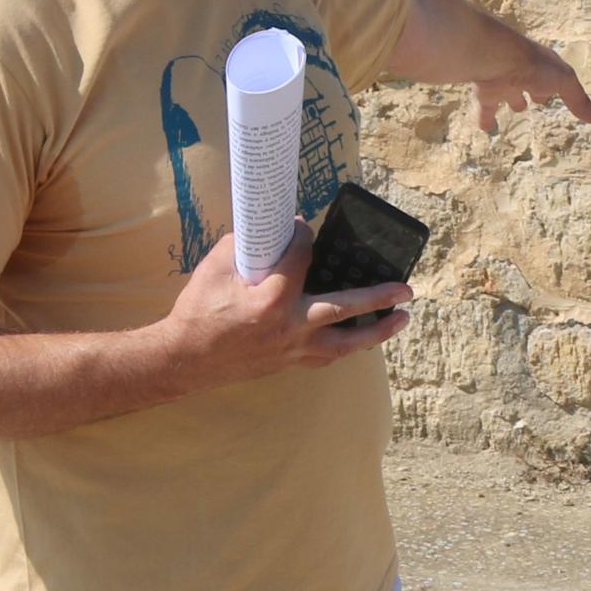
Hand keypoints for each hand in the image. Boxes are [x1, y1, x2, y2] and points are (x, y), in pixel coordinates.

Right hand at [148, 225, 409, 391]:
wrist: (184, 358)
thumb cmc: (198, 309)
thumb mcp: (216, 267)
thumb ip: (249, 246)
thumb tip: (276, 231)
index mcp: (271, 298)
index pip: (303, 257)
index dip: (305, 236)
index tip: (305, 227)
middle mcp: (289, 326)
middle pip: (345, 308)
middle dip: (379, 297)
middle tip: (406, 289)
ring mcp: (292, 349)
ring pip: (346, 343)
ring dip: (378, 331)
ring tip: (402, 318)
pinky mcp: (289, 363)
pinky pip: (328, 357)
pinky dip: (348, 347)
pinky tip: (363, 339)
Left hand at [471, 31, 590, 133]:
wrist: (495, 57)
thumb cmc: (534, 66)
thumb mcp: (564, 83)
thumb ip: (579, 101)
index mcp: (543, 67)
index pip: (551, 78)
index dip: (554, 88)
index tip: (553, 96)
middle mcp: (522, 72)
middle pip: (528, 85)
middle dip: (531, 92)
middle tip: (532, 102)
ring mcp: (502, 80)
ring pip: (507, 94)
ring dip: (510, 101)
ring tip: (513, 110)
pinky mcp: (484, 91)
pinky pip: (484, 108)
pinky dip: (485, 118)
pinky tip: (485, 128)